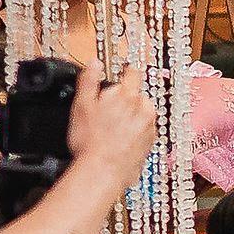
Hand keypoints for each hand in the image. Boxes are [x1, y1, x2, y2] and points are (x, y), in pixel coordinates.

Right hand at [69, 70, 157, 189]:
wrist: (103, 170)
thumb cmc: (90, 141)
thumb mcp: (82, 105)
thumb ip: (89, 80)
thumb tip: (94, 63)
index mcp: (126, 95)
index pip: (132, 73)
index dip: (125, 71)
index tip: (121, 73)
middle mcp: (143, 108)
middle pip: (138, 94)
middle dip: (126, 98)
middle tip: (108, 110)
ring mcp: (149, 126)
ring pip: (143, 112)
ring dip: (133, 115)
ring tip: (114, 127)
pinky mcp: (151, 142)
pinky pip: (145, 129)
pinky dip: (136, 131)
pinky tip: (121, 138)